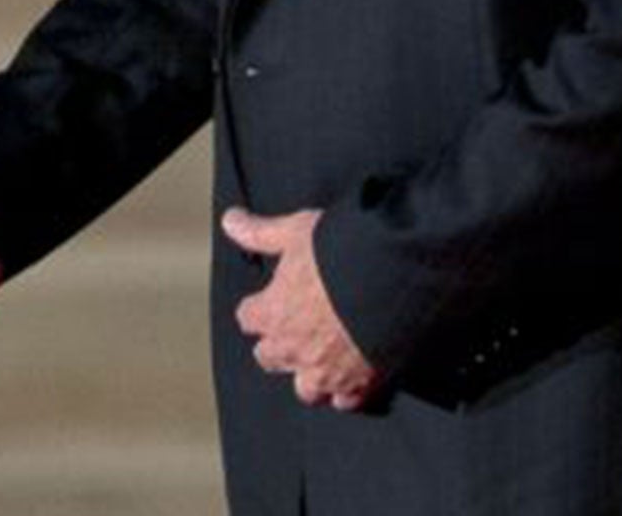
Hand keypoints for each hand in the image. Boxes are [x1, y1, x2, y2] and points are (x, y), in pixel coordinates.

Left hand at [221, 206, 378, 411]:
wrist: (392, 278)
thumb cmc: (339, 252)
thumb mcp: (295, 232)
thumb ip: (261, 233)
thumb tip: (229, 220)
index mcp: (273, 313)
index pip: (248, 319)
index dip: (257, 309)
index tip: (268, 302)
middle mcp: (293, 348)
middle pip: (269, 358)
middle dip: (277, 346)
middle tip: (294, 330)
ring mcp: (326, 371)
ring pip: (306, 389)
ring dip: (310, 376)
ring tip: (321, 361)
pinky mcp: (360, 384)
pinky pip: (346, 401)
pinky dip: (347, 392)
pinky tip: (354, 378)